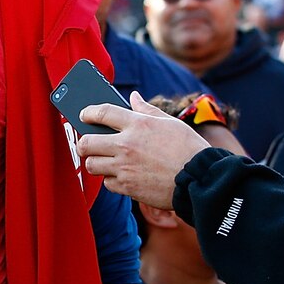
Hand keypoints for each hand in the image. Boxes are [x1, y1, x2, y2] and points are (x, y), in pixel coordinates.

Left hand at [75, 92, 210, 209]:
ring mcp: (124, 167)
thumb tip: (134, 97)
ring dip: (96, 162)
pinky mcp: (127, 186)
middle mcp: (126, 145)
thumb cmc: (188, 148)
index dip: (88, 112)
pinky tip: (121, 175)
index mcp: (138, 124)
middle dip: (84, 143)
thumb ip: (147, 110)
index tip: (84, 115)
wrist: (199, 179)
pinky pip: (107, 183)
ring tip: (104, 160)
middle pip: (86, 142)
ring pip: (92, 165)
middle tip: (88, 143)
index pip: (102, 112)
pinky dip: (111, 180)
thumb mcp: (170, 123)